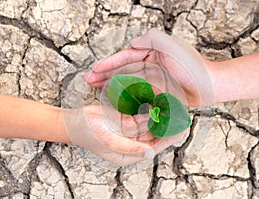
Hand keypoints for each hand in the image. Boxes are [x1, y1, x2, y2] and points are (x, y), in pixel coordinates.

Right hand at [63, 105, 187, 166]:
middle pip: (155, 134)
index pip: (155, 146)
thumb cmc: (88, 135)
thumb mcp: (110, 143)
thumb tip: (149, 153)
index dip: (169, 138)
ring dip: (162, 116)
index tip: (181, 129)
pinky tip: (160, 104)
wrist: (75, 121)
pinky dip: (151, 109)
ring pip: (151, 123)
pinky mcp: (127, 119)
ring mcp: (130, 130)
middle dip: (169, 126)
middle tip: (183, 117)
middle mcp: (133, 143)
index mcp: (130, 153)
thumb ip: (130, 148)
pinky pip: (142, 114)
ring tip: (176, 108)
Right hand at [85, 28, 214, 106]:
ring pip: (128, 80)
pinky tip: (116, 98)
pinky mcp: (160, 90)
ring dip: (112, 83)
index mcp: (152, 52)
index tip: (93, 70)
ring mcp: (155, 77)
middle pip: (123, 68)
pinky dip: (127, 94)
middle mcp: (152, 63)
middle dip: (105, 74)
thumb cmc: (193, 67)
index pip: (125, 57)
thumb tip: (133, 43)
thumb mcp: (172, 46)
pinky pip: (139, 92)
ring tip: (96, 88)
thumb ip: (151, 39)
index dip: (108, 63)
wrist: (211, 86)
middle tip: (88, 80)